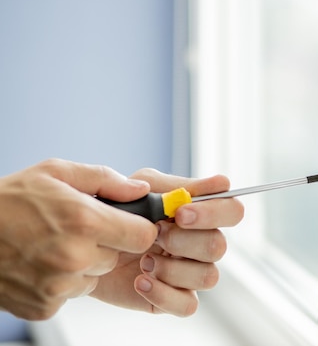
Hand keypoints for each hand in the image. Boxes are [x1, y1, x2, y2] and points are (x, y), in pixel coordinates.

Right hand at [0, 159, 157, 319]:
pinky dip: (61, 283)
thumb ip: (106, 180)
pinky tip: (40, 265)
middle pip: (118, 257)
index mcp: (84, 220)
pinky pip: (71, 295)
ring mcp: (58, 285)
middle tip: (76, 230)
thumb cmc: (10, 200)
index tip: (125, 223)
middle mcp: (74, 256)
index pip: (143, 236)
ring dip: (83, 265)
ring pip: (95, 277)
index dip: (137, 228)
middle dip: (105, 244)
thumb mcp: (56, 173)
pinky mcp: (44, 306)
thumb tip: (142, 189)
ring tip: (53, 246)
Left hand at [89, 168, 243, 315]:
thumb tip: (219, 183)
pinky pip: (188, 305)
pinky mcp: (172, 298)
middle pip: (219, 246)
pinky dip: (164, 294)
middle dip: (184, 241)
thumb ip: (179, 186)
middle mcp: (199, 243)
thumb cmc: (115, 211)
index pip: (232, 210)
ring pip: (208, 276)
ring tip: (143, 261)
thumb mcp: (143, 190)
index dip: (214, 212)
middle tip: (155, 235)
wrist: (82, 242)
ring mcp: (188, 272)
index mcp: (198, 213)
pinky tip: (140, 281)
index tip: (181, 213)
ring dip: (173, 268)